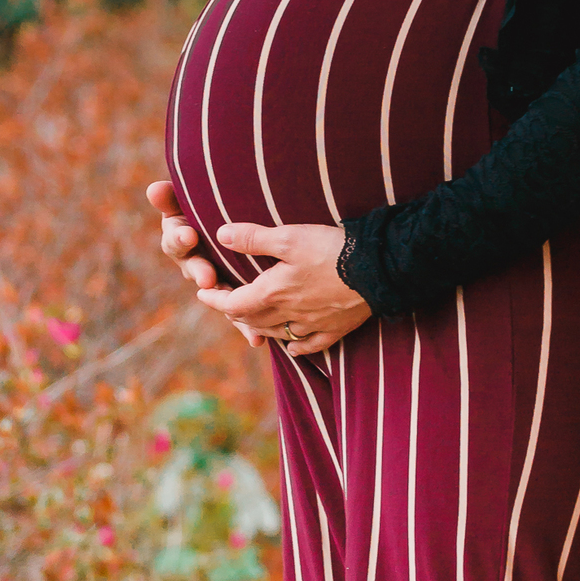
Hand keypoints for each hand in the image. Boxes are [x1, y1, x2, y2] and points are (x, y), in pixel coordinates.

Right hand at [145, 180, 262, 346]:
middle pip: (193, 269)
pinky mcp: (235, 294)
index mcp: (182, 239)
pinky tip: (256, 341)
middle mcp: (194, 262)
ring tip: (233, 310)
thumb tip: (154, 188)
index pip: (175, 240)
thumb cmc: (213, 202)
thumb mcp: (194, 197)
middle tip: (208, 277)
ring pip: (216, 295)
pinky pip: (239, 312)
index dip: (180, 238)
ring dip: (223, 303)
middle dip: (200, 272)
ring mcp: (215, 280)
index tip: (188, 234)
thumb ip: (175, 196)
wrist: (242, 218)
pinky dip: (247, 328)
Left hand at [196, 222, 371, 356]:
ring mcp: (312, 325)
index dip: (215, 299)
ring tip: (250, 321)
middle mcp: (288, 315)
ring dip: (259, 328)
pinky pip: (309, 345)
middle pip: (253, 321)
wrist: (376, 270)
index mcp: (273, 293)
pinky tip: (292, 345)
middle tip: (225, 303)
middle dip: (234, 313)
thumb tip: (221, 234)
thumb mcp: (289, 237)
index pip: (233, 304)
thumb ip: (254, 238)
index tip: (202, 294)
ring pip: (277, 334)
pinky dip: (295, 346)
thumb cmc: (330, 250)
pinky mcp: (335, 329)